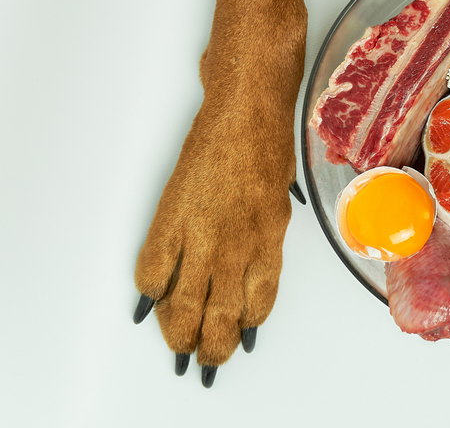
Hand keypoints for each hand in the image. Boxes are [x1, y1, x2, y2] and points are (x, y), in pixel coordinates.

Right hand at [133, 85, 303, 386]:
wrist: (247, 110)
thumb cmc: (268, 146)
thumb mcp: (280, 197)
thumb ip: (267, 232)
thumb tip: (254, 258)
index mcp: (271, 240)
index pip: (258, 302)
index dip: (247, 327)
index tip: (241, 338)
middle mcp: (239, 245)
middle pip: (222, 315)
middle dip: (214, 346)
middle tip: (207, 360)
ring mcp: (204, 234)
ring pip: (186, 303)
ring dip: (180, 332)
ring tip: (178, 347)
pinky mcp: (173, 217)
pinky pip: (155, 268)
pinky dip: (150, 290)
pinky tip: (150, 301)